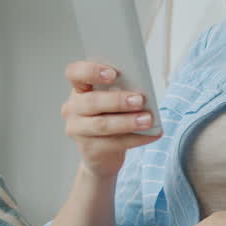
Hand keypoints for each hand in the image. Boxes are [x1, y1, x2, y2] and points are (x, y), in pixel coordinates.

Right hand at [61, 61, 159, 179]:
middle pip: (91, 101)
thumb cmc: (110, 117)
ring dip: (128, 121)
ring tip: (148, 119)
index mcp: (79, 89)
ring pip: (102, 125)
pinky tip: (152, 134)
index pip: (75, 73)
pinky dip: (136, 138)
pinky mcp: (89, 149)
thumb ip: (121, 90)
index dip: (91, 71)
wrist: (103, 154)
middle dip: (117, 100)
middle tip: (139, 100)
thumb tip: (140, 89)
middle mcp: (73, 108)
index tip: (113, 73)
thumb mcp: (113, 101)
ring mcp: (77, 130)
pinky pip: (114, 143)